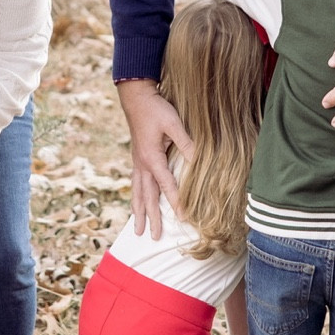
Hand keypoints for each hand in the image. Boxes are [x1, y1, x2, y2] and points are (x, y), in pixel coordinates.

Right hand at [116, 80, 194, 238]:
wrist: (135, 96)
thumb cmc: (156, 108)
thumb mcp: (174, 123)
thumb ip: (186, 142)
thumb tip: (199, 161)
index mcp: (152, 158)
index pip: (166, 185)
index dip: (176, 202)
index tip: (184, 219)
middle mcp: (142, 164)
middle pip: (147, 196)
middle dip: (151, 218)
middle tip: (154, 237)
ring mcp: (137, 162)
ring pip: (137, 193)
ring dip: (138, 212)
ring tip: (137, 230)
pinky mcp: (137, 158)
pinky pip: (135, 184)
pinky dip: (136, 198)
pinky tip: (137, 204)